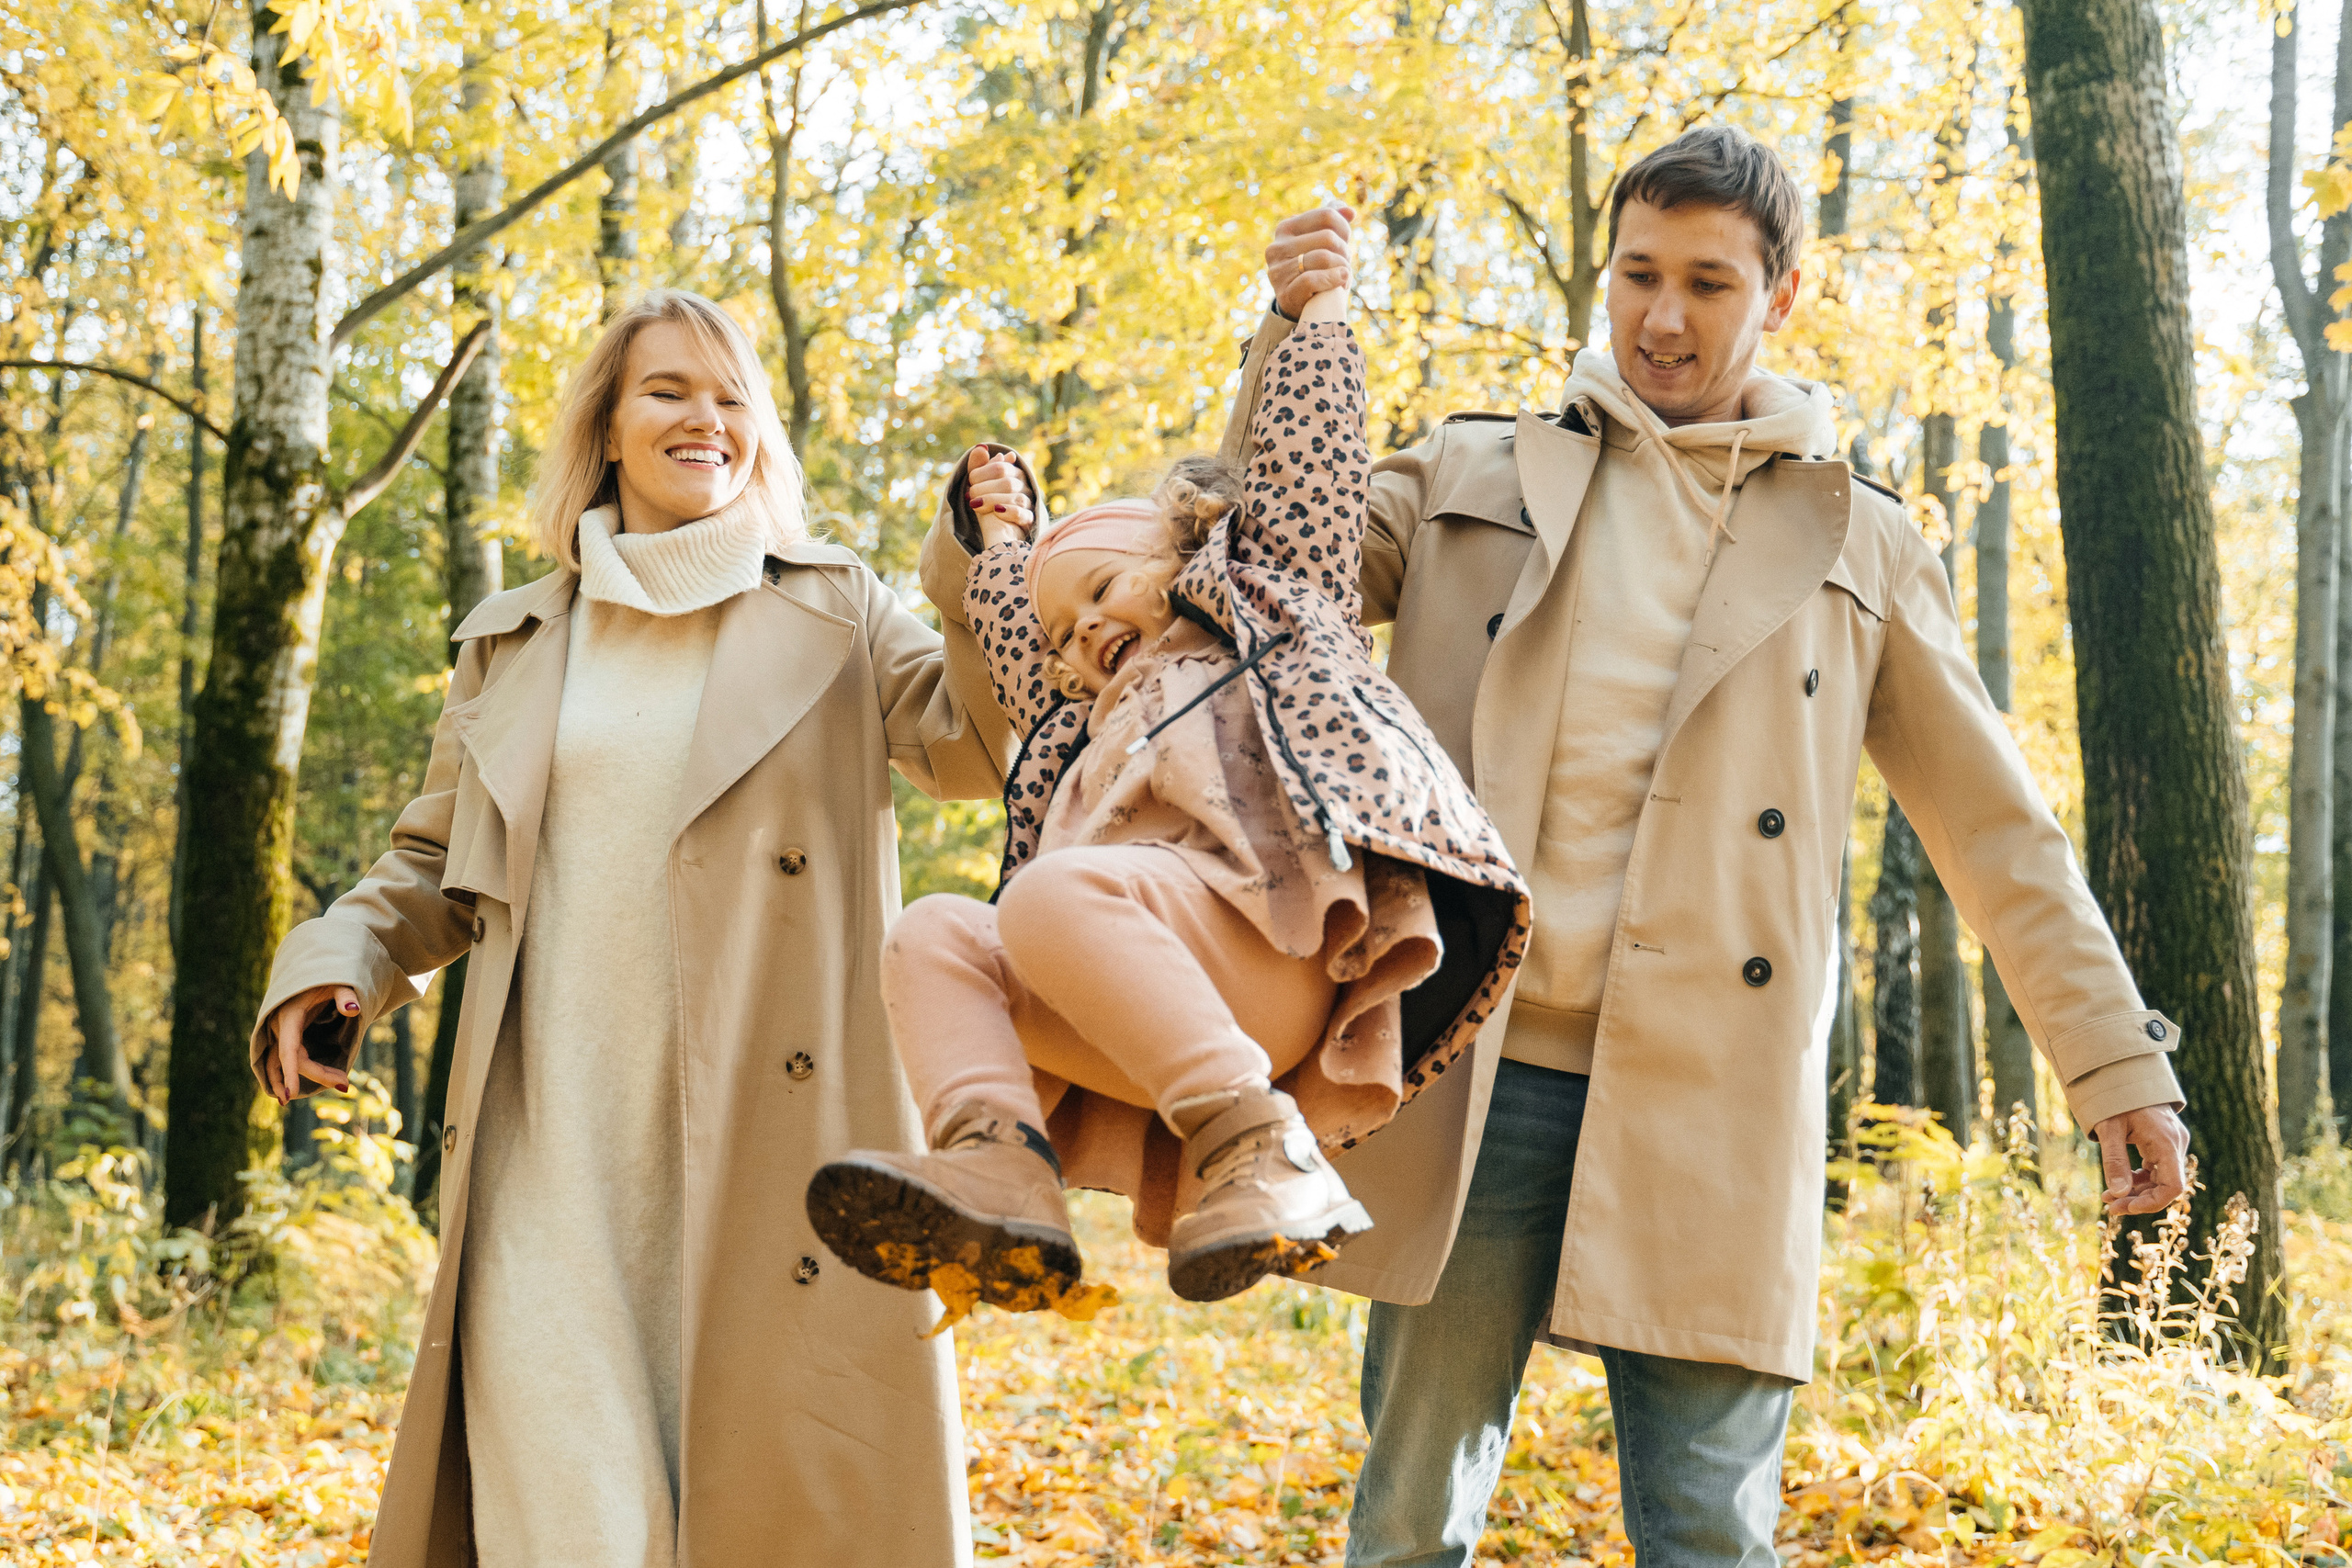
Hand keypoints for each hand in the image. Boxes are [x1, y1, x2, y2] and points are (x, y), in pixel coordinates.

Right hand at [264, 984, 358, 1104]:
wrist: (310, 969)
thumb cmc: (325, 976)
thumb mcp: (338, 981)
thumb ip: (345, 995)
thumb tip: (354, 1009)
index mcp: (289, 1016)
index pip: (288, 1049)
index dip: (289, 1072)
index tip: (291, 1095)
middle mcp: (280, 1026)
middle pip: (294, 1059)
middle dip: (318, 1074)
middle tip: (345, 1084)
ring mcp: (281, 1032)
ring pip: (283, 1063)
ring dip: (300, 1079)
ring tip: (332, 1089)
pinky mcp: (286, 1035)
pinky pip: (282, 1059)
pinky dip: (287, 1074)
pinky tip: (295, 1090)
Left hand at [963, 445, 1034, 548]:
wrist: (994, 532)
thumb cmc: (986, 505)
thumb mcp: (979, 484)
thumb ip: (978, 466)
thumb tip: (981, 447)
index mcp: (1014, 473)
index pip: (999, 467)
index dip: (982, 474)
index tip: (970, 483)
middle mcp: (1024, 486)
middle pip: (1007, 482)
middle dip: (984, 489)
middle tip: (970, 496)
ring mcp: (1028, 503)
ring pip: (1016, 498)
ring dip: (992, 500)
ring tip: (976, 505)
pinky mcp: (1029, 520)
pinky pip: (1023, 514)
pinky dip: (1008, 511)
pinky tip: (996, 512)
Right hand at [1266, 204, 1355, 319]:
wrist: (1301, 305)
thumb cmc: (1315, 268)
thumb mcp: (1322, 242)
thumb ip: (1332, 222)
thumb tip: (1349, 211)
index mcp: (1286, 228)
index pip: (1326, 215)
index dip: (1344, 228)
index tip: (1345, 242)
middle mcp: (1277, 247)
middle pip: (1328, 237)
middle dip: (1344, 251)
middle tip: (1345, 264)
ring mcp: (1278, 271)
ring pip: (1324, 258)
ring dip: (1342, 268)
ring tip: (1343, 276)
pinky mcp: (1284, 293)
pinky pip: (1313, 279)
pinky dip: (1333, 280)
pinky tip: (1342, 283)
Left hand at [2092, 1103, 2190, 1215]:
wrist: (2124, 1075)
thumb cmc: (2116, 1098)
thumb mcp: (2109, 1128)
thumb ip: (2114, 1161)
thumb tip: (2117, 1194)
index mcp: (2166, 1141)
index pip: (2172, 1185)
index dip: (2152, 1203)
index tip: (2126, 1207)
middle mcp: (2175, 1144)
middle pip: (2166, 1185)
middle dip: (2139, 1200)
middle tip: (2110, 1207)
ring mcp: (2172, 1144)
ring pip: (2161, 1179)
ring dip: (2137, 1192)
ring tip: (2108, 1198)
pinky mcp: (2164, 1143)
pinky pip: (2157, 1169)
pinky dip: (2140, 1179)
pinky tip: (2120, 1185)